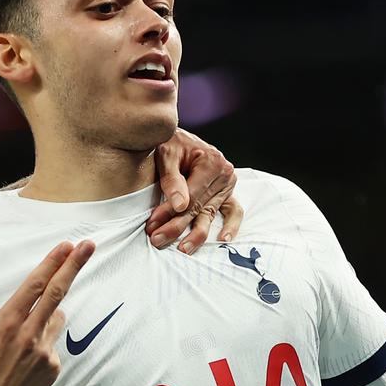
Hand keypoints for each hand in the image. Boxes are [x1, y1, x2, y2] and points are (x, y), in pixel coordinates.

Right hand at [0, 241, 93, 385]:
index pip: (34, 285)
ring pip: (56, 319)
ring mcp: (44, 352)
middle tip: (88, 246)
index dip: (52, 263)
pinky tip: (24, 359)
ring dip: (51, 313)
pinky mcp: (53, 368)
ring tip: (27, 331)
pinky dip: (44, 342)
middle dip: (74, 266)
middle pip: (57, 292)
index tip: (66, 245)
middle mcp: (28, 334)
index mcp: (6, 323)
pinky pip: (53, 344)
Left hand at [146, 128, 243, 253]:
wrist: (176, 137)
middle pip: (198, 208)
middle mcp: (224, 174)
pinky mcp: (226, 192)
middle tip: (157, 239)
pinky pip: (233, 211)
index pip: (189, 196)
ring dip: (197, 234)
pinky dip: (231, 225)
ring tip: (183, 249)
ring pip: (212, 214)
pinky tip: (223, 239)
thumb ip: (172, 179)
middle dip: (176, 226)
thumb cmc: (169, 143)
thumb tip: (179, 206)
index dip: (170, 213)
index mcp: (212, 162)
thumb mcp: (166, 154)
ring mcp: (227, 185)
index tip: (152, 225)